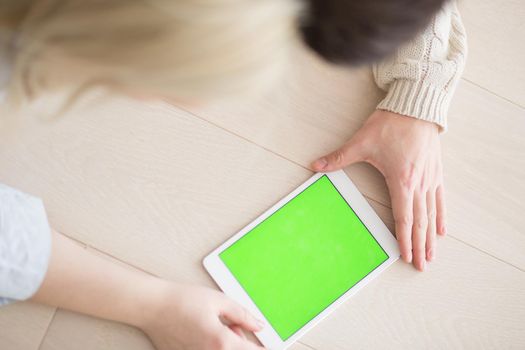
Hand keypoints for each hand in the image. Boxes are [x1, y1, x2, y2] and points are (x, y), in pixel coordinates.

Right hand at [140, 282, 264, 349]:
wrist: (152, 306)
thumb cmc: (182, 300)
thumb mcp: (219, 301)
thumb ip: (243, 315)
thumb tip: (259, 326)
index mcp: (221, 342)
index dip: (263, 349)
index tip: (270, 347)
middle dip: (240, 342)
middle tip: (233, 326)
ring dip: (226, 344)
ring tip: (215, 326)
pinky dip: (212, 346)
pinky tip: (203, 333)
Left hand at [311, 110, 445, 270]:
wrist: (415, 107)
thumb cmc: (391, 125)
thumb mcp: (361, 142)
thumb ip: (338, 157)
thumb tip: (315, 166)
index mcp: (401, 181)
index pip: (403, 218)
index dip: (404, 240)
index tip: (406, 256)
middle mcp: (419, 184)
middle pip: (420, 222)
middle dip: (420, 245)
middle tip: (421, 265)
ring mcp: (430, 179)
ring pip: (432, 214)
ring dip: (431, 236)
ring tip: (432, 254)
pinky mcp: (436, 172)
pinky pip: (440, 199)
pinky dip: (441, 216)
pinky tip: (443, 229)